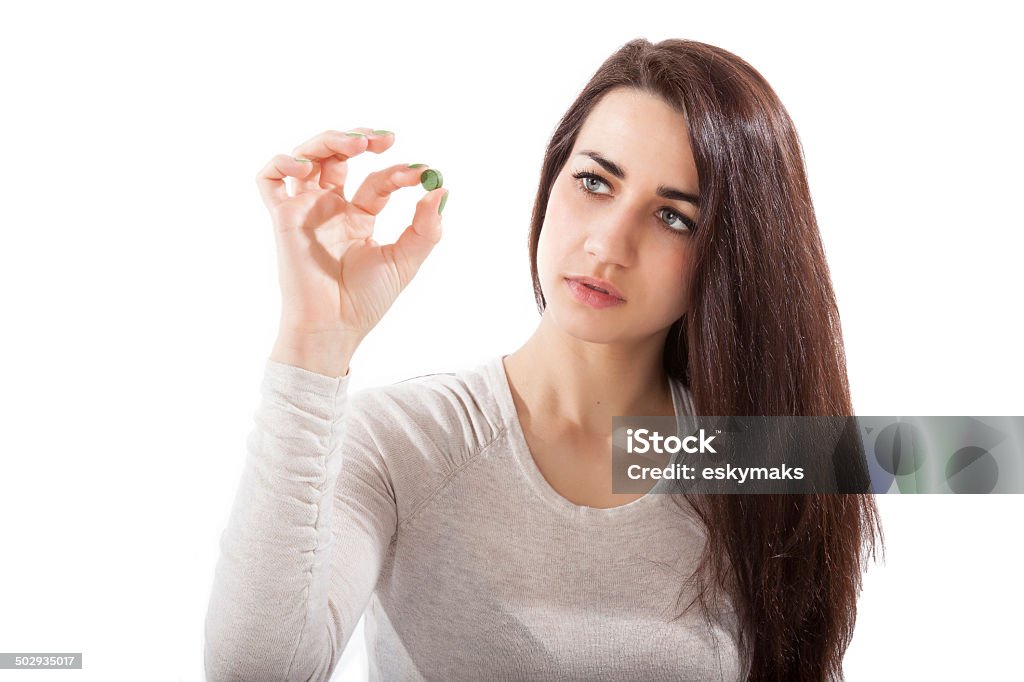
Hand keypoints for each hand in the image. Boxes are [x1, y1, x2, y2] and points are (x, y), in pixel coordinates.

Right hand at [256, 127, 446, 342]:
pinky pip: (270, 179)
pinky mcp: (283, 217)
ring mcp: (305, 209)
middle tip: (384, 138)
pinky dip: (282, 161)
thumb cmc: (366, 301)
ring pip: (307, 156)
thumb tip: (441, 190)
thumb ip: (425, 228)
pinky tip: (308, 166)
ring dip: (329, 140)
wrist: (334, 326)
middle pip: (338, 156)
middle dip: (359, 139)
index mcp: (358, 218)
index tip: (420, 174)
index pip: (377, 181)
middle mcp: (330, 208)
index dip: (398, 172)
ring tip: (357, 144)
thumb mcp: (405, 261)